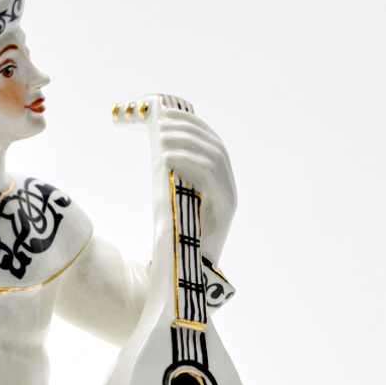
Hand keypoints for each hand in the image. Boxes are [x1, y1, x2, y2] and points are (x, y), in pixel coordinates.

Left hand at [152, 108, 237, 258]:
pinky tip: (167, 157)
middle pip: (214, 144)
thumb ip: (171, 175)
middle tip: (160, 123)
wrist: (184, 271)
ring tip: (161, 138)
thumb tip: (156, 147)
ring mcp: (229, 197)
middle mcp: (228, 185)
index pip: (210, 141)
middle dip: (187, 128)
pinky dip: (189, 161)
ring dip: (186, 141)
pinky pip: (211, 177)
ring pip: (214, 156)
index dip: (190, 123)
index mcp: (218, 179)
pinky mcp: (224, 209)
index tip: (167, 113)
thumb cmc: (174, 235)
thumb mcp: (171, 197)